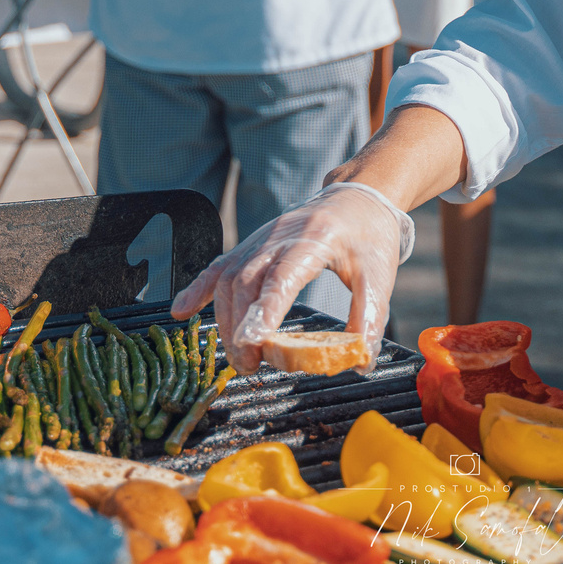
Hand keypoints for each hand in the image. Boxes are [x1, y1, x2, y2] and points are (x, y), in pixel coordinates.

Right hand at [171, 182, 412, 365]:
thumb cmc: (369, 237)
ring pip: (229, 276)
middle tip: (250, 365)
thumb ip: (370, 318)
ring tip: (239, 355)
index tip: (253, 342)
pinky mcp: (252, 243)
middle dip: (240, 326)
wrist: (358, 198)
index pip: (282, 276)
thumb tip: (361, 362)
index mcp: (315, 239)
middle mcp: (281, 234)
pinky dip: (199, 289)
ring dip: (225, 319)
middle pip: (246, 280)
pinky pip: (219, 265)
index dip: (264, 309)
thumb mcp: (380, 276)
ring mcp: (261, 237)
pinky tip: (182, 310)